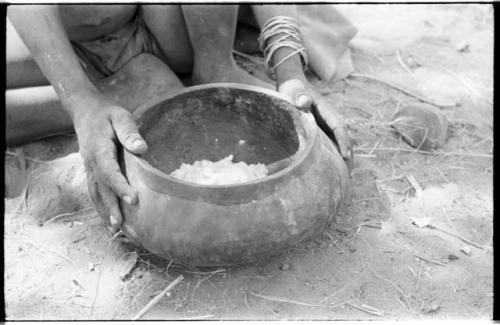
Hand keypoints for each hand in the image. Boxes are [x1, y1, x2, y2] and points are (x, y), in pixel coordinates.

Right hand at [69, 92, 147, 232]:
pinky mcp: (91, 171)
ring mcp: (89, 168)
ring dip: (105, 211)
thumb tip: (142, 148)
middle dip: (111, 208)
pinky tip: (109, 219)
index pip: (109, 172)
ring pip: (96, 193)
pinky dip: (100, 206)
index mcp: (99, 150)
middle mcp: (91, 163)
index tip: (133, 200)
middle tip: (121, 227)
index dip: (120, 187)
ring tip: (116, 230)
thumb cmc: (107, 113)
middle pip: (101, 189)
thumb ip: (130, 132)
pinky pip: (94, 191)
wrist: (85, 110)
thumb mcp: (121, 116)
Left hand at [278, 79, 352, 171]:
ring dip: (343, 162)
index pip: (339, 129)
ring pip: (340, 147)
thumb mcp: (295, 90)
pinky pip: (332, 148)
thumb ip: (300, 95)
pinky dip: (334, 160)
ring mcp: (329, 129)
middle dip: (348, 158)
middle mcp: (332, 122)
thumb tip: (303, 101)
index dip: (343, 143)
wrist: (294, 87)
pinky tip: (332, 174)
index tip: (346, 157)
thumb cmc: (294, 88)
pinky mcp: (323, 135)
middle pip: (344, 141)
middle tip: (347, 176)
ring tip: (344, 181)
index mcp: (329, 112)